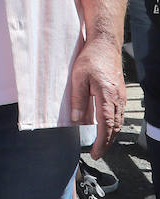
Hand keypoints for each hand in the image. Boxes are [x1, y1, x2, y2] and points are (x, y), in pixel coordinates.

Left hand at [71, 35, 125, 156]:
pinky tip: (107, 127)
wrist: (105, 45)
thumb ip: (78, 100)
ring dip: (111, 135)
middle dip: (107, 143)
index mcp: (107, 97)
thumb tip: (77, 120)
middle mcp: (117, 99)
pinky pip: (119, 114)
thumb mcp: (78, 78)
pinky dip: (113, 124)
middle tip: (97, 153)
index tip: (95, 153)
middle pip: (115, 127)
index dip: (102, 142)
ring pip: (118, 122)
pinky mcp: (121, 93)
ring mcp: (121, 97)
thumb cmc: (90, 59)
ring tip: (101, 144)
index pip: (106, 126)